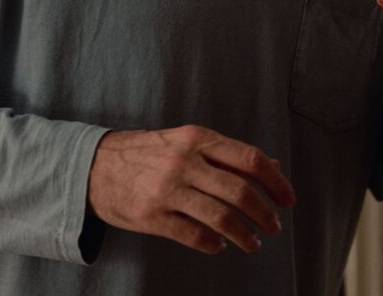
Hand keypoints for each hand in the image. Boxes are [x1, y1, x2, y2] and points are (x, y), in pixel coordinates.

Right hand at [86, 125, 296, 254]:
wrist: (94, 165)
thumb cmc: (148, 152)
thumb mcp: (187, 141)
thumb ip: (227, 153)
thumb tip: (272, 167)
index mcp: (197, 139)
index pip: (249, 159)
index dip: (275, 182)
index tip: (288, 200)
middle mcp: (185, 162)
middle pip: (240, 191)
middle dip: (264, 214)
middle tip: (273, 227)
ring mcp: (168, 190)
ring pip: (221, 217)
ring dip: (244, 234)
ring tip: (253, 243)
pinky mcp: (152, 216)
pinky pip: (193, 235)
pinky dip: (213, 244)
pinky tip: (220, 245)